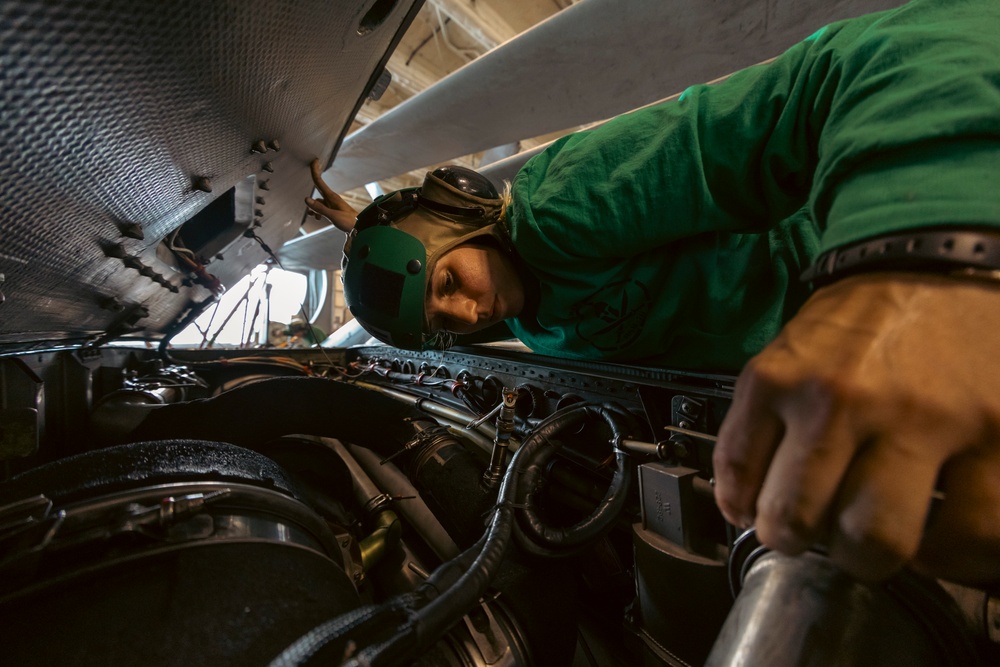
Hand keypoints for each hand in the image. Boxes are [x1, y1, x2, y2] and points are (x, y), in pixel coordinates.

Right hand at [305, 158, 357, 232]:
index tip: (314, 160)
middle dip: (312, 191)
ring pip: (319, 202)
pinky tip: (318, 218)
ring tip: (313, 215)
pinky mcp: (334, 211)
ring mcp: (332, 205)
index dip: (315, 171)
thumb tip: (307, 199)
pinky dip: (318, 212)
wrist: (360, 228)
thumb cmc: (349, 222)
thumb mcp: (332, 215)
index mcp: (331, 197)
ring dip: (314, 208)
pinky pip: (322, 208)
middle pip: (318, 191)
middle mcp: (331, 199)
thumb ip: (319, 208)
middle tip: (310, 190)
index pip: (319, 182)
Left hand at [713, 272, 999, 584]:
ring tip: (870, 538)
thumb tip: (743, 503)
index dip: (747, 511)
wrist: (942, 261)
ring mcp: (922, 418)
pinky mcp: (995, 434)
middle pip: (800, 519)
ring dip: (866, 557)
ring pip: (877, 538)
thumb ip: (760, 422)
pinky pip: (969, 533)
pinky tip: (934, 533)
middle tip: (813, 536)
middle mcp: (845, 399)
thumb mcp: (789, 352)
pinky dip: (948, 552)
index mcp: (785, 377)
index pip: (739, 475)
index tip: (760, 517)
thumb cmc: (865, 320)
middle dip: (798, 542)